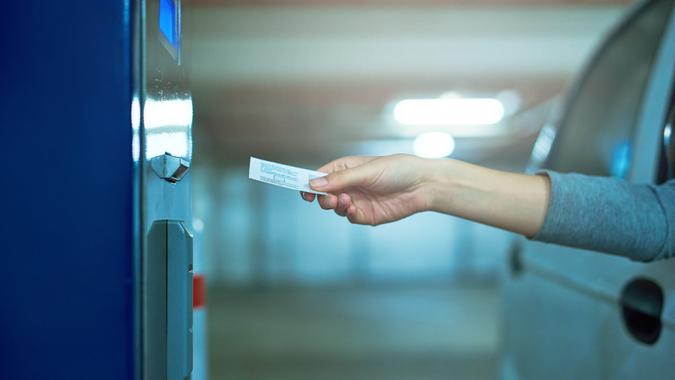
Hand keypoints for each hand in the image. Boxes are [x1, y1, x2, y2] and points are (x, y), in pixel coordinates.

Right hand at [300, 154, 431, 224]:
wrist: (422, 185)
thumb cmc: (397, 169)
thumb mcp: (367, 170)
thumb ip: (340, 179)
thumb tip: (314, 183)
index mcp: (347, 168)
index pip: (321, 175)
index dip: (310, 183)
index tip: (303, 190)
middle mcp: (350, 185)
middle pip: (324, 194)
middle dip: (322, 197)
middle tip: (328, 199)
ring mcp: (357, 200)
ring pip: (335, 207)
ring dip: (335, 205)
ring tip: (346, 201)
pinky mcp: (366, 215)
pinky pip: (349, 217)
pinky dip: (348, 214)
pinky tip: (353, 209)